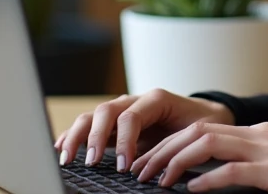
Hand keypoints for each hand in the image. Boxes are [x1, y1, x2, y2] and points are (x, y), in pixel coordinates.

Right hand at [53, 88, 233, 172]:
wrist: (207, 114)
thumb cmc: (202, 123)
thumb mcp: (196, 131)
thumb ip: (176, 144)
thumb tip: (155, 168)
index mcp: (156, 99)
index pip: (130, 116)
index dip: (124, 141)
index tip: (123, 166)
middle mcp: (135, 101)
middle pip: (105, 111)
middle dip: (94, 137)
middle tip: (90, 162)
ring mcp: (122, 110)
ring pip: (93, 115)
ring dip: (77, 135)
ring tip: (67, 157)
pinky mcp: (115, 123)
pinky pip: (90, 124)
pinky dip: (74, 134)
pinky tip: (60, 147)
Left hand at [132, 120, 267, 193]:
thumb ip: (254, 164)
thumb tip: (219, 179)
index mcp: (258, 132)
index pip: (203, 128)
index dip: (172, 143)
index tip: (151, 161)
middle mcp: (258, 134)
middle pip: (197, 130)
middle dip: (164, 149)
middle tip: (140, 170)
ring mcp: (267, 150)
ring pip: (207, 143)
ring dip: (176, 161)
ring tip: (156, 179)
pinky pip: (233, 171)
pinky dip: (207, 179)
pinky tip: (190, 191)